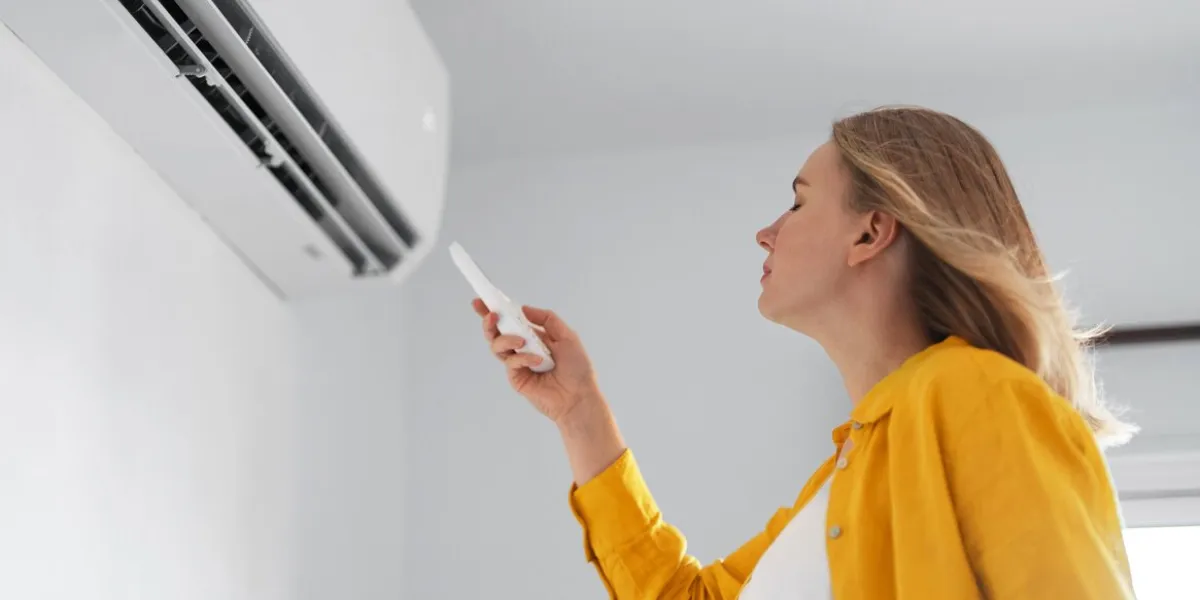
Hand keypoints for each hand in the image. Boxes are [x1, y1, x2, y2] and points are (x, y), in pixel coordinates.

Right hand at [472, 299, 599, 424]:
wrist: (579, 396)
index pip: (510, 321)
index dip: (494, 311)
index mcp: (534, 336)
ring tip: (521, 341)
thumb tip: (523, 308)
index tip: (480, 300)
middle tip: (492, 316)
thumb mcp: (567, 335)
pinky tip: (537, 361)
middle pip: (497, 333)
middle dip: (489, 322)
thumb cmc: (577, 368)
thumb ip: (547, 319)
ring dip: (506, 339)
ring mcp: (518, 364)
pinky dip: (522, 358)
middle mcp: (523, 348)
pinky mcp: (517, 378)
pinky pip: (511, 362)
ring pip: (497, 346)